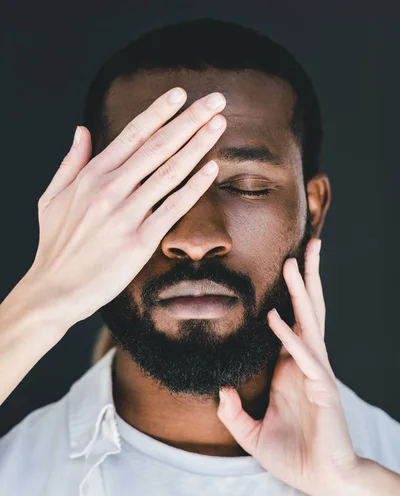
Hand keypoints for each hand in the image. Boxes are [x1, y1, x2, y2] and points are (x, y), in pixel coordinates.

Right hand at [26, 88, 226, 330]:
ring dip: (197, 145)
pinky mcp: (139, 242)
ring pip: (169, 171)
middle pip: (157, 146)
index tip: (181, 95)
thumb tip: (82, 129)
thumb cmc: (55, 245)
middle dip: (189, 119)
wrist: (54, 289)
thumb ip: (71, 162)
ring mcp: (125, 215)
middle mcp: (109, 189)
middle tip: (215, 100)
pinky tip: (211, 169)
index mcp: (90, 176)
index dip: (159, 112)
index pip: (131, 135)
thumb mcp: (51, 197)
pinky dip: (194, 187)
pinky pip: (172, 208)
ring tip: (219, 125)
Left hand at [217, 239, 359, 495]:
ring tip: (298, 259)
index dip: (287, 296)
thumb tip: (217, 390)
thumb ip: (233, 413)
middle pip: (307, 312)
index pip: (289, 323)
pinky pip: (304, 357)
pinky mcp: (322, 389)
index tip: (282, 268)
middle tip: (305, 245)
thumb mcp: (253, 434)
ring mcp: (315, 374)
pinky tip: (275, 317)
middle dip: (305, 278)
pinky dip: (289, 336)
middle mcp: (304, 364)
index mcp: (289, 370)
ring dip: (302, 291)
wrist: (322, 481)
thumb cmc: (294, 456)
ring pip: (311, 323)